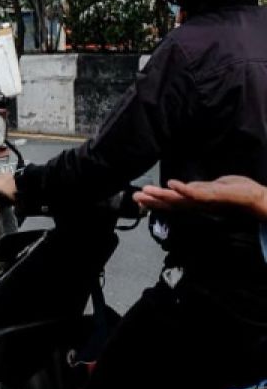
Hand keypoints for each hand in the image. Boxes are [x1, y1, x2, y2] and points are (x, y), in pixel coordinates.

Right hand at [135, 176, 266, 220]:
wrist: (256, 198)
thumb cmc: (237, 192)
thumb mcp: (211, 187)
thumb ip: (196, 188)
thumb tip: (180, 186)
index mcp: (196, 202)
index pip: (172, 201)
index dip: (155, 200)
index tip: (138, 198)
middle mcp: (198, 204)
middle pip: (172, 202)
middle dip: (153, 200)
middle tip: (135, 196)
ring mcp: (205, 201)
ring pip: (180, 199)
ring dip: (162, 196)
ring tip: (147, 192)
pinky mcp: (214, 196)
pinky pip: (197, 193)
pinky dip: (183, 190)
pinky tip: (171, 184)